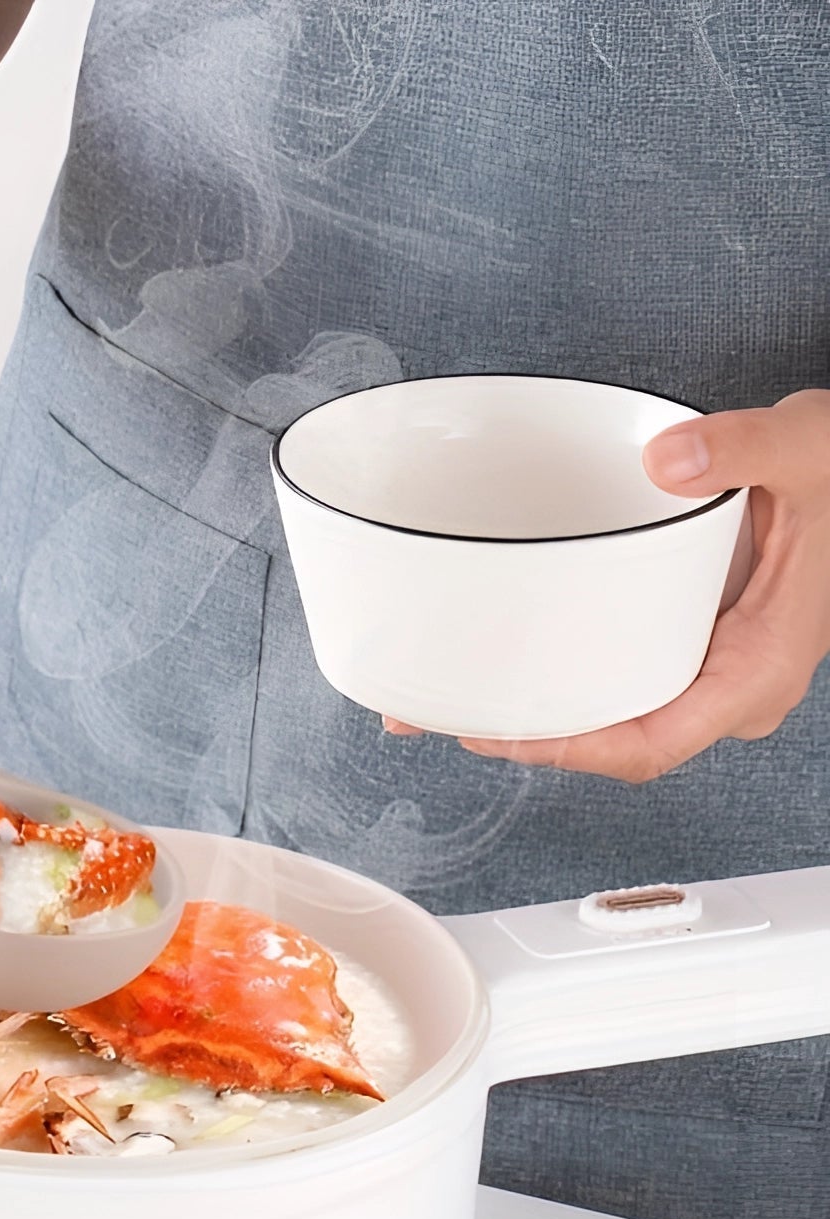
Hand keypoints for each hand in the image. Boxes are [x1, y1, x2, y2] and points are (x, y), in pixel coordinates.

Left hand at [386, 389, 829, 781]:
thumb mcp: (809, 451)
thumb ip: (746, 449)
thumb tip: (668, 460)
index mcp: (756, 671)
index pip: (648, 746)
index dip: (568, 752)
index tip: (499, 734)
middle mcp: (726, 685)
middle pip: (612, 739)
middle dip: (526, 736)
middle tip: (441, 714)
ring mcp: (704, 666)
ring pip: (609, 712)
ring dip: (532, 708)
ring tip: (447, 694)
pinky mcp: (685, 640)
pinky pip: (615, 674)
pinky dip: (557, 670)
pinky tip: (502, 653)